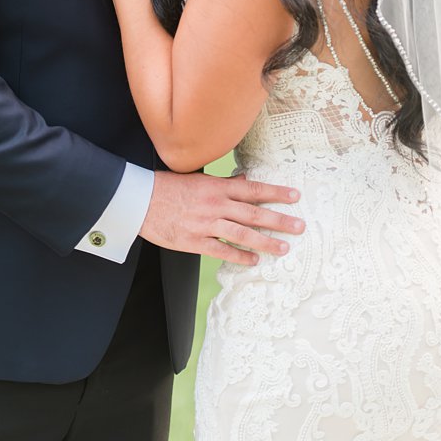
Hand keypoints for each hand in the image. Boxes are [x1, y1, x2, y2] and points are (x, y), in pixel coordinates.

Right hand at [140, 171, 304, 264]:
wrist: (140, 201)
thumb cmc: (169, 187)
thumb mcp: (200, 179)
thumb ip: (225, 183)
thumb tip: (246, 180)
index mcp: (218, 187)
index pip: (254, 189)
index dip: (276, 192)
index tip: (296, 196)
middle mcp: (215, 204)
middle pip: (254, 213)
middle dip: (279, 220)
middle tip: (300, 226)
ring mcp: (205, 224)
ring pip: (241, 233)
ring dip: (265, 241)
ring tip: (283, 248)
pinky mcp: (193, 241)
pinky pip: (221, 251)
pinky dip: (239, 256)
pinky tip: (254, 260)